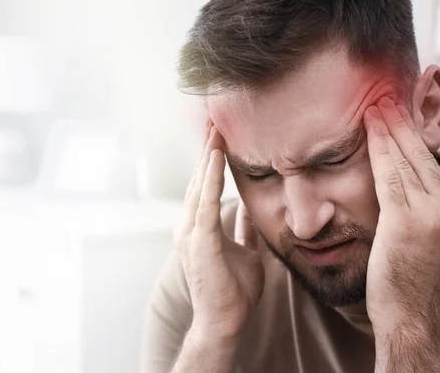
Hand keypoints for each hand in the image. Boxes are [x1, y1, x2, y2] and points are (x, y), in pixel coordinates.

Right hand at [176, 125, 263, 341]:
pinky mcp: (199, 242)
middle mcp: (190, 225)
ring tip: (215, 127)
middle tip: (215, 118)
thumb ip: (243, 229)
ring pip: (198, 184)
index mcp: (200, 227)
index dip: (211, 159)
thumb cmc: (233, 290)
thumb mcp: (245, 250)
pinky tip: (216, 157)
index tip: (220, 133)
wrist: (224, 321)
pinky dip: (210, 179)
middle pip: (198, 178)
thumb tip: (250, 210)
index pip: (204, 185)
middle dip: (206, 148)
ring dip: (207, 155)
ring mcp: (191, 233)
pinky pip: (206, 203)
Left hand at [363, 98, 439, 329]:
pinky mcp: (407, 222)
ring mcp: (430, 214)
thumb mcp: (420, 232)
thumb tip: (398, 177)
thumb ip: (415, 203)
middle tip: (385, 96)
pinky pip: (388, 177)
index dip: (410, 135)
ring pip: (404, 161)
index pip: (428, 162)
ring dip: (387, 129)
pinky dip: (378, 150)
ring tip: (375, 104)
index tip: (396, 112)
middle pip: (418, 155)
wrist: (408, 309)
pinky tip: (369, 130)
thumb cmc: (406, 272)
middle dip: (399, 123)